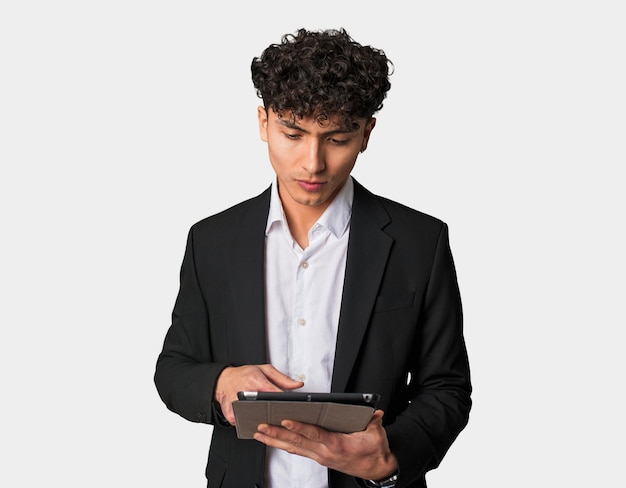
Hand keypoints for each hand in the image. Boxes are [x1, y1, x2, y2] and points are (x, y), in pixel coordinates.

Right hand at [214, 364, 303, 424]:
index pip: (274, 393)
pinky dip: (253, 423)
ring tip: (272, 418)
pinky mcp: (231, 416)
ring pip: (256, 419)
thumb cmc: (245, 374)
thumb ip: (283, 378)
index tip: (293, 406)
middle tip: (284, 415)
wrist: (222, 380)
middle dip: (275, 412)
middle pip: (265, 408)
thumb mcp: (265, 370)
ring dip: (265, 420)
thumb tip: (299, 385)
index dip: (285, 401)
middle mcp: (245, 393)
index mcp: (254, 380)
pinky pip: (246, 424)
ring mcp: (237, 406)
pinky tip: (259, 421)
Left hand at [253, 409, 397, 480]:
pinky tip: (273, 440)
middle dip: (277, 434)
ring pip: (293, 448)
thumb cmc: (373, 452)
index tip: (285, 420)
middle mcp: (324, 452)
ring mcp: (320, 456)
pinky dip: (284, 445)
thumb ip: (373, 422)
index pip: (313, 434)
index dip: (299, 427)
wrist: (375, 469)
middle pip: (297, 442)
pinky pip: (298, 451)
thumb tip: (374, 412)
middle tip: (261, 426)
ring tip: (259, 433)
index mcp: (336, 445)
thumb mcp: (376, 435)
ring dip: (275, 441)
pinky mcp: (318, 457)